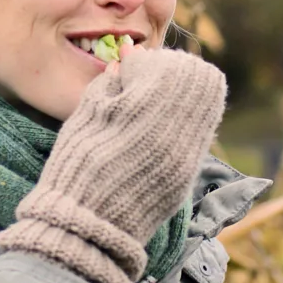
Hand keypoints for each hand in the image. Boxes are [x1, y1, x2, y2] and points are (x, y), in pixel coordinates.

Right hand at [0, 47, 226, 282]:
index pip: (166, 63)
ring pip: (205, 103)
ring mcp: (187, 150)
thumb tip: (126, 58)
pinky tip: (162, 128)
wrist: (86, 224)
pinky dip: (186, 122)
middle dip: (173, 73)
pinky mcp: (189, 172)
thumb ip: (109, 83)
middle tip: (148, 84)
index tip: (131, 72)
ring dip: (185, 95)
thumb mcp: (85, 115)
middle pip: (195, 77)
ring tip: (156, 105)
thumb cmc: (77, 165)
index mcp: (146, 104)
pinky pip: (200, 132)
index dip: (148, 63)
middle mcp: (176, 124)